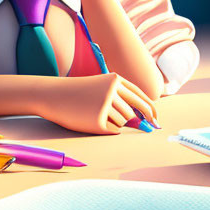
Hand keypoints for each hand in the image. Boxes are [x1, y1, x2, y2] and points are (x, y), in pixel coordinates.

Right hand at [42, 73, 156, 133]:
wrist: (53, 95)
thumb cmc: (80, 93)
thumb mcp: (102, 89)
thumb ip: (124, 101)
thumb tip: (144, 122)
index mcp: (115, 80)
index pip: (141, 96)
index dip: (151, 108)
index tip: (156, 118)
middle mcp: (112, 91)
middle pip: (137, 110)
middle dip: (146, 120)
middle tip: (152, 127)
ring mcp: (105, 106)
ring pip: (125, 121)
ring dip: (119, 122)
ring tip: (98, 115)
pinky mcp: (97, 121)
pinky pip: (113, 130)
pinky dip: (108, 129)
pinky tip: (93, 121)